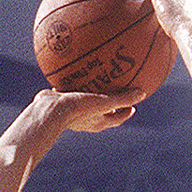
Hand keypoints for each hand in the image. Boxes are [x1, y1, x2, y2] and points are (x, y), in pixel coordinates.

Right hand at [31, 88, 146, 133]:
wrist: (49, 111)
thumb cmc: (78, 109)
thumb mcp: (104, 102)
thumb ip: (123, 98)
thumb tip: (142, 93)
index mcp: (98, 122)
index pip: (116, 119)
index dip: (126, 113)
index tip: (133, 107)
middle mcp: (86, 118)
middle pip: (102, 111)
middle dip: (110, 103)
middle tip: (117, 92)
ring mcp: (72, 111)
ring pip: (85, 101)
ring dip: (91, 93)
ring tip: (95, 80)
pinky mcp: (60, 102)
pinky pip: (70, 90)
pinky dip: (75, 82)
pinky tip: (75, 69)